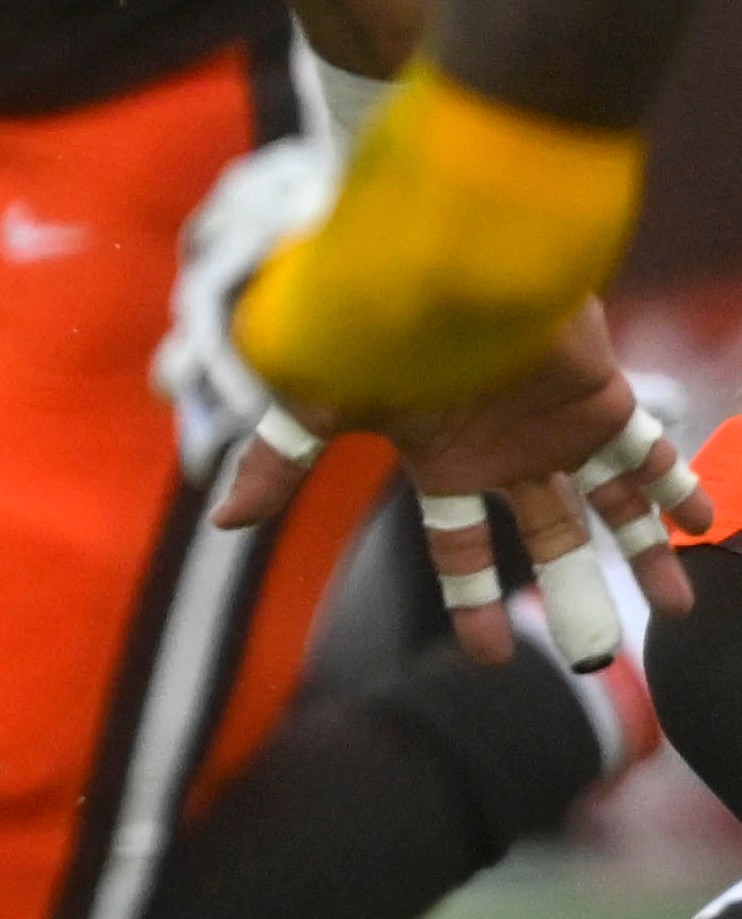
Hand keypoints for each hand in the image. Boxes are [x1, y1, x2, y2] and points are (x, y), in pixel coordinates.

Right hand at [218, 303, 702, 665]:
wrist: (447, 258)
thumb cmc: (374, 324)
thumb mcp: (314, 401)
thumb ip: (280, 462)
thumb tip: (224, 521)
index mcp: (443, 460)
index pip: (461, 548)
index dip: (475, 602)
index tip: (489, 659)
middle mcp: (505, 451)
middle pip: (548, 539)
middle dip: (573, 595)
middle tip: (596, 658)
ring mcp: (557, 426)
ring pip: (609, 506)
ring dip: (645, 555)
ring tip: (679, 610)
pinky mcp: (600, 397)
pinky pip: (648, 452)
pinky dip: (678, 488)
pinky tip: (706, 525)